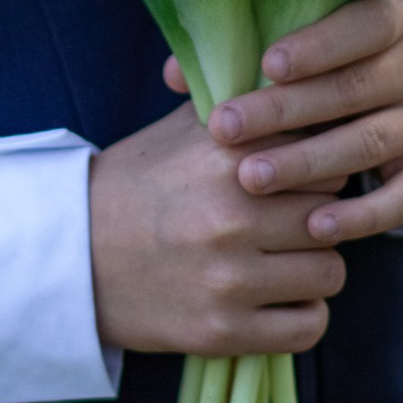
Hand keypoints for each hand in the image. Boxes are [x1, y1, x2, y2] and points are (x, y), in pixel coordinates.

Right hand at [89, 101, 345, 357]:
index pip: (324, 157)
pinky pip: (309, 327)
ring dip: (312, 268)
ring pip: (330, 272)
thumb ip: (241, 102)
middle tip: (291, 223)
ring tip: (283, 262)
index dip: (318, 168)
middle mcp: (231, 215)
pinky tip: (277, 301)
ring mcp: (229, 278)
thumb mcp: (180, 130)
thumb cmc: (134, 187)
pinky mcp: (223, 331)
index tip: (300, 179)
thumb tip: (292, 71)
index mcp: (226, 156)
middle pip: (333, 214)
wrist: (70, 256)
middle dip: (318, 218)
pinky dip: (301, 316)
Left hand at [188, 0, 402, 246]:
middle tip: (226, 129)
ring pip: (372, 141)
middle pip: (355, 87)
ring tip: (253, 179)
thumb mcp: (305, 56)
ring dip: (309, 163)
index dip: (317, 44)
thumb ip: (246, 58)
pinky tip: (316, 226)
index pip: (362, 25)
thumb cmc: (332, 77)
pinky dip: (361, 215)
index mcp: (389, 23)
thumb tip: (176, 74)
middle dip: (286, 111)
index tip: (265, 66)